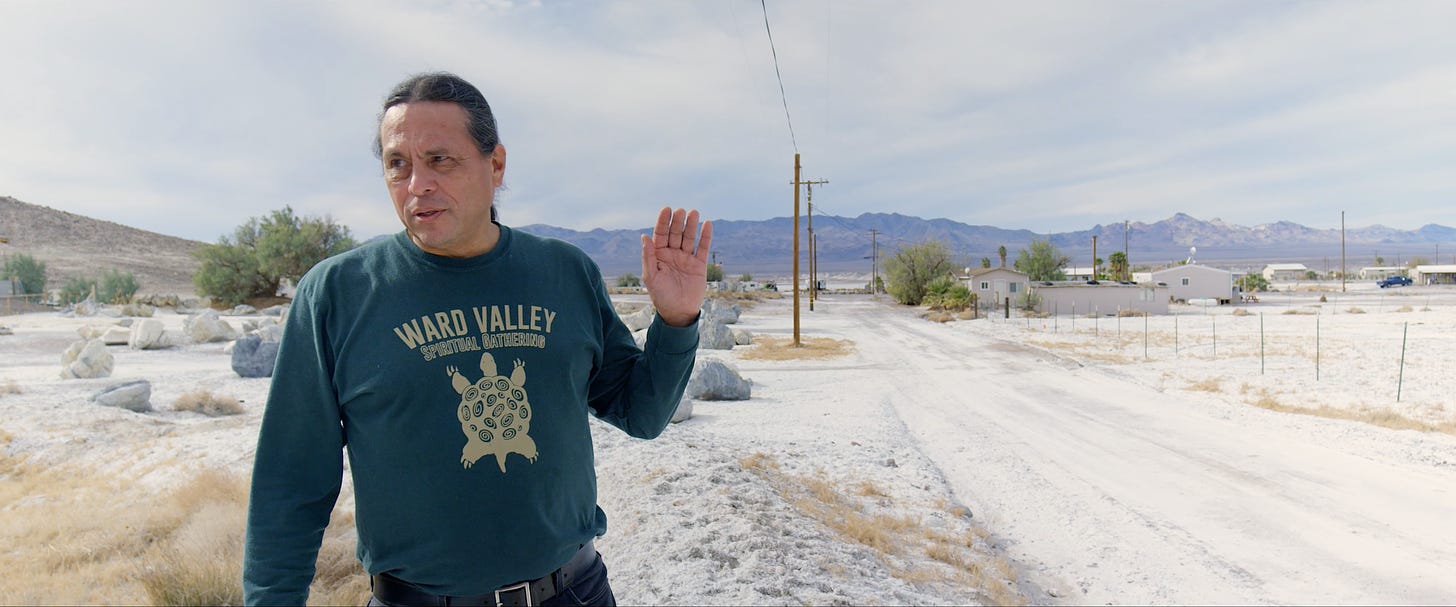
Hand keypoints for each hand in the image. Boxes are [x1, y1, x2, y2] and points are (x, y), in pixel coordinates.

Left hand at [641, 206, 712, 326]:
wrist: (678, 313)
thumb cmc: (661, 296)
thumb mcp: (651, 276)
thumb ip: (648, 256)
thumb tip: (644, 236)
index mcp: (658, 255)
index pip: (660, 234)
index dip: (663, 221)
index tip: (667, 209)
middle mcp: (672, 254)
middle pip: (675, 233)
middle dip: (678, 222)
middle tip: (681, 211)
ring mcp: (686, 258)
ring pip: (689, 238)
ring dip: (691, 225)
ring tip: (694, 213)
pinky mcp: (699, 265)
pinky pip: (702, 248)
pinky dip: (705, 237)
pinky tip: (707, 224)